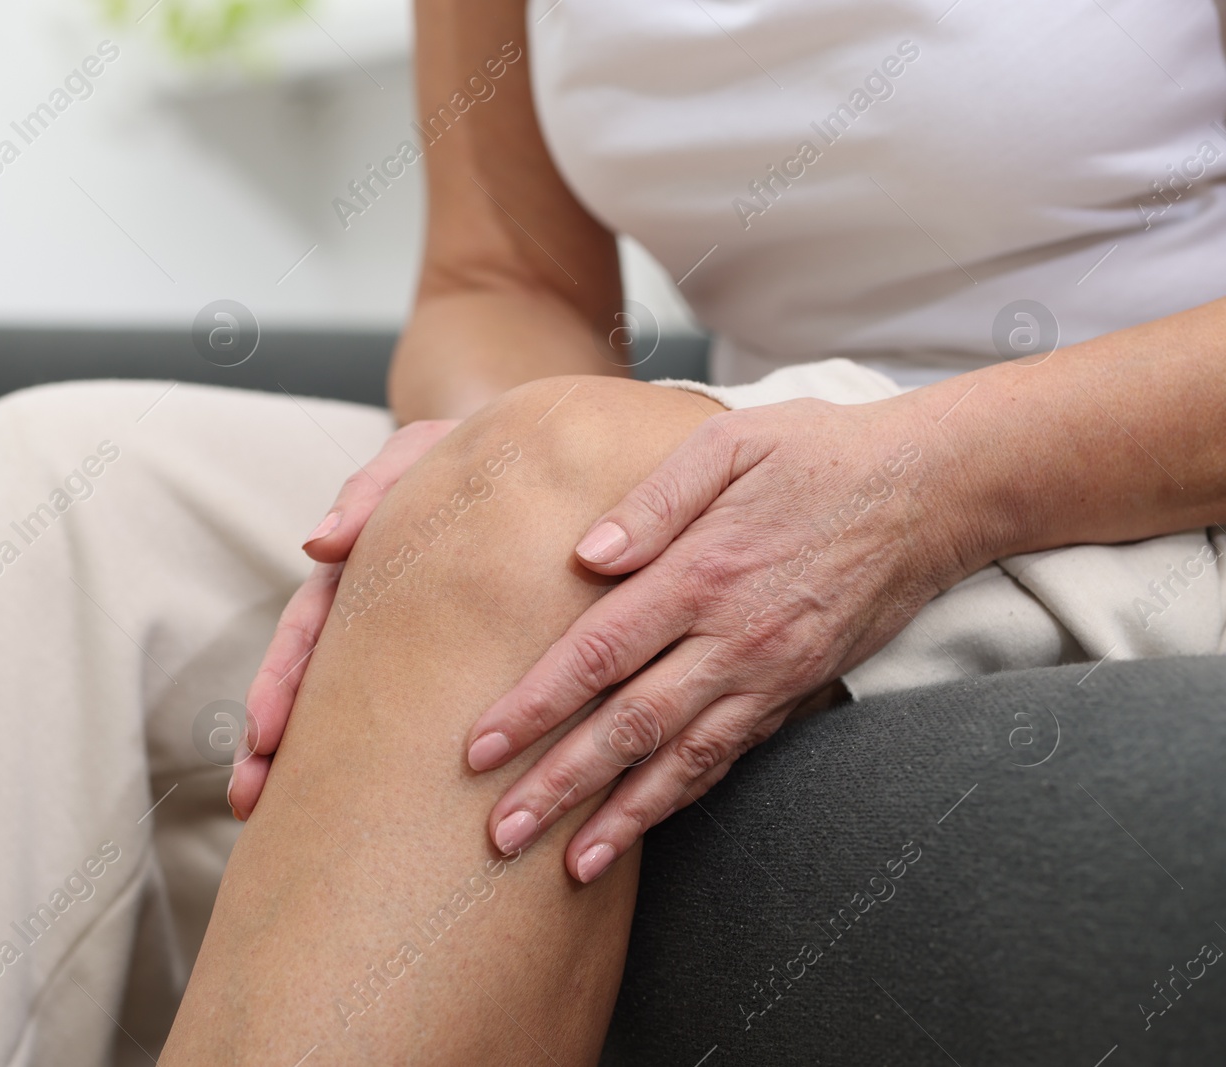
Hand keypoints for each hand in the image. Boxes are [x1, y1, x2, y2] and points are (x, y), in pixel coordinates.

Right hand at [229, 417, 460, 817]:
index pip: (308, 629)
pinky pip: (403, 714)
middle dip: (274, 740)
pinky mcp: (449, 662)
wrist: (541, 469)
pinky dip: (370, 756)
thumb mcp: (424, 454)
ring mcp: (406, 637)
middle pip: (311, 680)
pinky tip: (357, 807)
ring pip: (348, 705)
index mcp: (362, 567)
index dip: (281, 683)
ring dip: (304, 759)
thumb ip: (373, 489)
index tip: (263, 738)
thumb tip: (318, 546)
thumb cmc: (481, 456)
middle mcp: (374, 610)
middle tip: (251, 796)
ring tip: (266, 812)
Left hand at [463, 391, 990, 881]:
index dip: (536, 706)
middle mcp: (734, 637)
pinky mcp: (797, 691)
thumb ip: (653, 499)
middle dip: (559, 785)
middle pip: (629, 726)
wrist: (934, 491)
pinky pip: (729, 756)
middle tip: (500, 833)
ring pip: (681, 760)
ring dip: (620, 818)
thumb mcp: (730, 442)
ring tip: (566, 865)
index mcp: (702, 572)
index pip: (598, 653)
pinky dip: (681, 798)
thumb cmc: (820, 453)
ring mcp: (770, 674)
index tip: (480, 748)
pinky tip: (641, 826)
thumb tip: (584, 554)